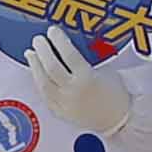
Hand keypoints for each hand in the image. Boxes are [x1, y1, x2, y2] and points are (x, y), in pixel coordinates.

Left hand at [21, 27, 133, 146]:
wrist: (120, 121)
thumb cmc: (116, 94)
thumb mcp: (107, 71)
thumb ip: (87, 60)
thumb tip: (68, 45)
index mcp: (88, 78)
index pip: (68, 55)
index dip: (58, 40)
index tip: (52, 31)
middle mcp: (74, 92)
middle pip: (51, 68)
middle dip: (42, 51)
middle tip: (38, 40)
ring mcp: (66, 104)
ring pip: (43, 83)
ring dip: (35, 66)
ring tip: (30, 54)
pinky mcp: (61, 113)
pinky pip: (44, 96)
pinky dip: (38, 82)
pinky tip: (36, 73)